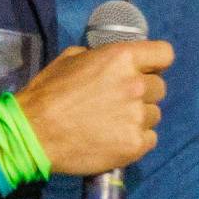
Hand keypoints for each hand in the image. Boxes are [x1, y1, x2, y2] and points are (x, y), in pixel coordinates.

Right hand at [14, 40, 173, 176]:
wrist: (33, 134)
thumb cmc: (47, 93)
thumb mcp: (70, 59)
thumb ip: (100, 57)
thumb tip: (111, 62)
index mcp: (121, 58)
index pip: (165, 54)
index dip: (155, 62)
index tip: (145, 70)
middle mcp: (136, 85)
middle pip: (159, 87)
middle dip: (143, 92)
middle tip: (119, 102)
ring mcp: (137, 117)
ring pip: (154, 114)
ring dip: (138, 117)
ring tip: (112, 124)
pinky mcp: (135, 145)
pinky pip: (149, 138)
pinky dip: (136, 139)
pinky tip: (115, 139)